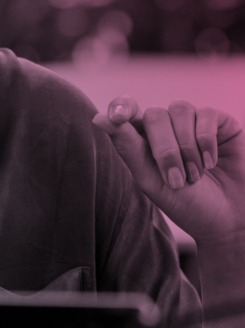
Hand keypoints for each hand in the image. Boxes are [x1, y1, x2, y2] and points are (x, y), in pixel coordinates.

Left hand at [93, 97, 244, 246]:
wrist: (228, 220)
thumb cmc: (187, 203)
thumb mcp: (151, 179)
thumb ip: (128, 148)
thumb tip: (99, 118)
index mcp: (144, 138)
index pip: (126, 110)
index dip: (120, 107)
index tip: (117, 117)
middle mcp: (168, 126)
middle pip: (154, 114)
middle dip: (164, 149)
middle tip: (177, 180)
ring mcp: (194, 122)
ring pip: (179, 109)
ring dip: (186, 148)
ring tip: (195, 175)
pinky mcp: (220, 122)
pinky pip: (206, 114)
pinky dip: (206, 141)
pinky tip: (212, 163)